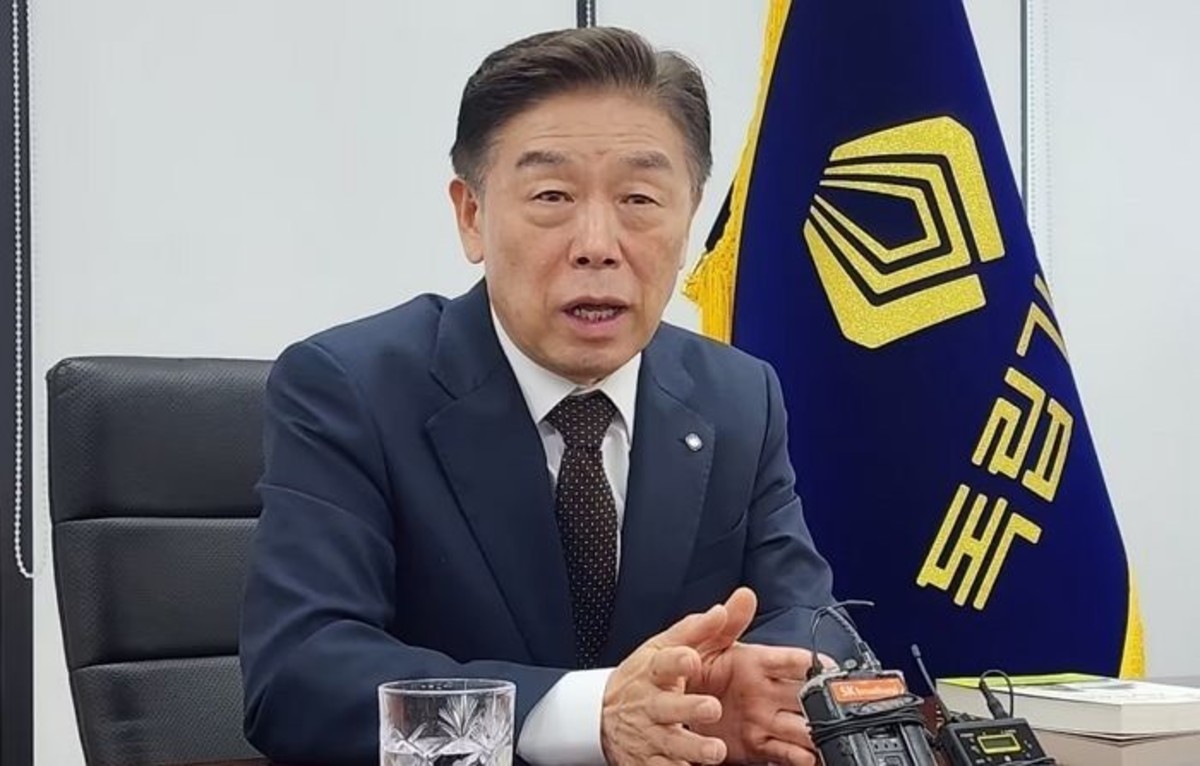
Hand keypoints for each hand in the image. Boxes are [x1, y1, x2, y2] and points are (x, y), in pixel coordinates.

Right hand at [601, 602, 745, 764]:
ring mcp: (648, 733)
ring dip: (692, 748)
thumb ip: (701, 628)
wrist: (602, 715)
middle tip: (711, 707)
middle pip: (667, 706)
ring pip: (669, 743)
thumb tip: (734, 604)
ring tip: (715, 751)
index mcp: (655, 671)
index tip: (690, 657)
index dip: (677, 660)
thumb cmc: (646, 677)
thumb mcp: (667, 647)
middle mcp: (650, 703)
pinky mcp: (647, 760)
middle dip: (689, 708)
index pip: (663, 662)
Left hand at [690, 588, 834, 765]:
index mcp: (757, 663)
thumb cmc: (688, 669)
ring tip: (825, 738)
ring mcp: (764, 719)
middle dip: (822, 702)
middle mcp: (766, 692)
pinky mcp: (757, 746)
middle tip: (832, 708)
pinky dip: (799, 757)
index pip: (791, 661)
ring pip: (801, 727)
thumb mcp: (702, 642)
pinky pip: (783, 753)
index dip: (811, 663)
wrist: (668, 707)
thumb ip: (725, 622)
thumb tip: (744, 594)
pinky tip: (807, 758)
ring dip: (815, 733)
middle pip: (806, 697)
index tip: (827, 667)